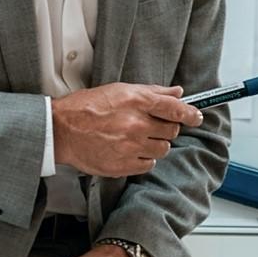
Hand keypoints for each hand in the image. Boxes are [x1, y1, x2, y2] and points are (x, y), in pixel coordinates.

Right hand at [51, 84, 202, 177]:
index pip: (175, 108)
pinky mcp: (123, 166)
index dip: (190, 113)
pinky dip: (143, 158)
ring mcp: (130, 147)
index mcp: (137, 102)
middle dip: (165, 128)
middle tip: (150, 126)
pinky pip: (148, 165)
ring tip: (136, 138)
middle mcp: (136, 124)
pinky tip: (129, 150)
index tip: (196, 117)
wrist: (61, 130)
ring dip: (155, 144)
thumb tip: (177, 93)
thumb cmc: (86, 107)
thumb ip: (152, 92)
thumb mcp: (120, 90)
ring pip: (162, 149)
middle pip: (171, 131)